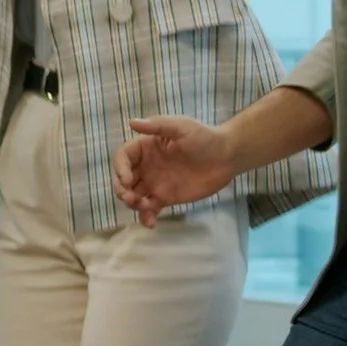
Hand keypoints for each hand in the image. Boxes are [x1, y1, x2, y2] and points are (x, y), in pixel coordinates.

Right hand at [113, 115, 238, 228]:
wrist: (226, 157)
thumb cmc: (205, 137)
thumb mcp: (182, 127)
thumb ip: (158, 125)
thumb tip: (131, 122)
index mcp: (146, 147)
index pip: (123, 157)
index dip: (120, 169)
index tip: (128, 180)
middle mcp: (146, 165)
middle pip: (123, 179)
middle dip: (122, 190)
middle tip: (131, 199)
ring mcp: (155, 183)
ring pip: (133, 195)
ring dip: (132, 204)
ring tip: (145, 207)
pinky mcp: (165, 198)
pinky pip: (149, 209)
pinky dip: (146, 217)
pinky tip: (151, 223)